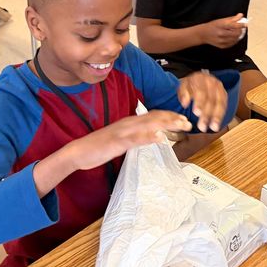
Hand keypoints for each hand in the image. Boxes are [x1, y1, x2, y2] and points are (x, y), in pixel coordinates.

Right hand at [71, 110, 191, 170]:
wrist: (79, 151)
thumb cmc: (99, 146)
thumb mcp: (121, 140)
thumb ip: (135, 136)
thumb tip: (150, 135)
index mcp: (129, 122)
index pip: (153, 115)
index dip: (169, 116)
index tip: (182, 119)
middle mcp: (128, 123)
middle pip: (154, 117)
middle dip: (173, 119)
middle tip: (188, 122)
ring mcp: (123, 132)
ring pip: (149, 125)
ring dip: (166, 124)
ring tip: (181, 125)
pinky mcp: (118, 142)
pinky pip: (135, 138)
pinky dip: (149, 137)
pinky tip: (161, 138)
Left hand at [177, 72, 227, 131]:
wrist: (199, 79)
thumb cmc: (190, 85)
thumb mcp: (183, 86)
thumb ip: (183, 94)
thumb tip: (184, 103)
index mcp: (200, 78)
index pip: (200, 91)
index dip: (199, 103)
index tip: (196, 113)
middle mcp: (212, 82)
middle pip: (211, 99)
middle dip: (207, 114)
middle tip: (202, 126)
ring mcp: (219, 88)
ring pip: (220, 103)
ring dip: (217, 117)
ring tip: (213, 128)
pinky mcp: (224, 94)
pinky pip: (224, 105)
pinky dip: (221, 115)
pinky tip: (217, 124)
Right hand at [201, 14, 244, 48]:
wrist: (203, 34)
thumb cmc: (212, 26)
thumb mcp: (221, 20)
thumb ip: (232, 18)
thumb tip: (240, 15)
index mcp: (221, 25)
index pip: (234, 25)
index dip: (241, 25)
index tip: (246, 24)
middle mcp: (221, 34)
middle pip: (236, 33)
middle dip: (240, 30)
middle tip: (241, 28)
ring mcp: (221, 41)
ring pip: (235, 39)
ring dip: (238, 35)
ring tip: (238, 32)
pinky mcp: (222, 46)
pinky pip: (232, 44)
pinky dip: (235, 40)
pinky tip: (233, 37)